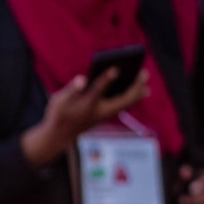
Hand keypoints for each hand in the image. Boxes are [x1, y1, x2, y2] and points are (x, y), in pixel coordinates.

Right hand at [21, 68, 150, 165]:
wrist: (60, 135)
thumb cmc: (59, 114)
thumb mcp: (59, 101)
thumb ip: (71, 89)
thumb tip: (82, 79)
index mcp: (86, 105)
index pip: (98, 90)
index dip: (106, 79)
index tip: (115, 68)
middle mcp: (100, 111)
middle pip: (123, 99)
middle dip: (134, 86)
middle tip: (144, 72)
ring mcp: (106, 115)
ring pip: (127, 103)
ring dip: (137, 90)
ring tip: (144, 76)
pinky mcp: (107, 115)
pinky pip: (125, 105)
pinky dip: (133, 95)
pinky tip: (139, 88)